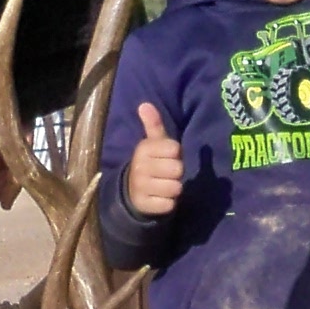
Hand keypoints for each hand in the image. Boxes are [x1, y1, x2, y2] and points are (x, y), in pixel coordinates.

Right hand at [120, 102, 184, 219]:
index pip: (175, 149)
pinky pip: (169, 204)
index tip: (166, 156)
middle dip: (176, 173)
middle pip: (178, 169)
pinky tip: (159, 198)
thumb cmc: (150, 163)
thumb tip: (145, 104)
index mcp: (143, 149)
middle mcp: (140, 167)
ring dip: (173, 188)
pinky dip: (168, 203)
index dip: (175, 154)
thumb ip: (153, 124)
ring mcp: (141, 187)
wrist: (131, 191)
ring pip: (175, 188)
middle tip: (166, 173)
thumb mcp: (151, 143)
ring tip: (163, 185)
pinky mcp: (145, 205)